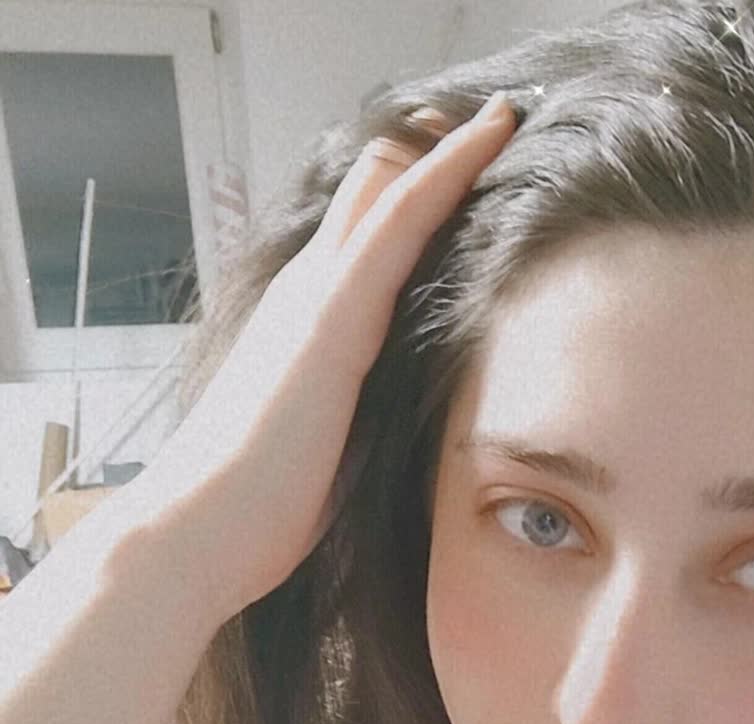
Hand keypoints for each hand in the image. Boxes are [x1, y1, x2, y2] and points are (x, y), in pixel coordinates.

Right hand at [121, 94, 515, 624]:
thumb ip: (360, 425)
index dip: (410, 207)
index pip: (361, 244)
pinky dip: (448, 170)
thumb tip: (408, 442)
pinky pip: (402, 216)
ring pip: (388, 188)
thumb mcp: (327, 456)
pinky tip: (491, 135)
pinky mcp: (335, 312)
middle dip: (429, 165)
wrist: (201, 527)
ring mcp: (318, 296)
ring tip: (502, 116)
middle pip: (370, 197)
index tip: (463, 187)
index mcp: (307, 329)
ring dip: (447, 152)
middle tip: (489, 134)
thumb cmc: (259, 512)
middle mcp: (308, 294)